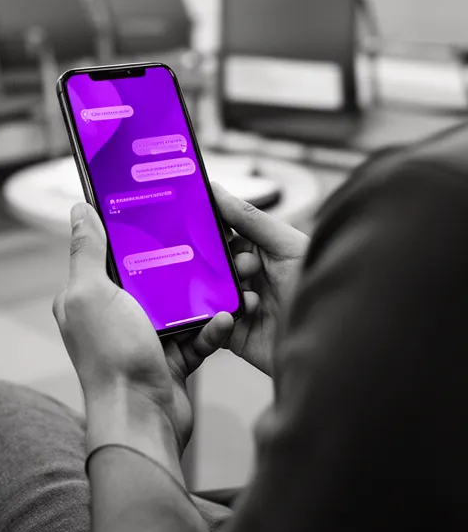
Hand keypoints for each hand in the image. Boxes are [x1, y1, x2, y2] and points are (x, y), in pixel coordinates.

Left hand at [53, 203, 233, 454]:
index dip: (133, 230)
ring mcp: (145, 337)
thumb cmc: (112, 358)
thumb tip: (81, 210)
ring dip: (206, 294)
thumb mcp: (93, 295)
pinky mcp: (172, 358)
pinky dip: (213, 327)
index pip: (111, 253)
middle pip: (152, 275)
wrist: (141, 419)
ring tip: (229, 278)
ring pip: (182, 303)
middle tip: (209, 241)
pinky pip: (198, 334)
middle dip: (180, 261)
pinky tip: (226, 317)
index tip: (161, 207)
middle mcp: (115, 316)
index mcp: (89, 297)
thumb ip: (87, 252)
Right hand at [212, 182, 309, 376]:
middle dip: (218, 261)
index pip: (223, 233)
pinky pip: (209, 323)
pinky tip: (248, 312)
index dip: (211, 227)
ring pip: (206, 291)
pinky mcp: (233, 334)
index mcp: (259, 250)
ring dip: (222, 289)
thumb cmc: (318, 287)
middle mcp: (246, 276)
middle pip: (211, 263)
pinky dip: (218, 318)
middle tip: (245, 265)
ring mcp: (238, 305)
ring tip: (253, 294)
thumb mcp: (287, 245)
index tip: (197, 220)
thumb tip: (216, 189)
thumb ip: (249, 218)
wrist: (334, 343)